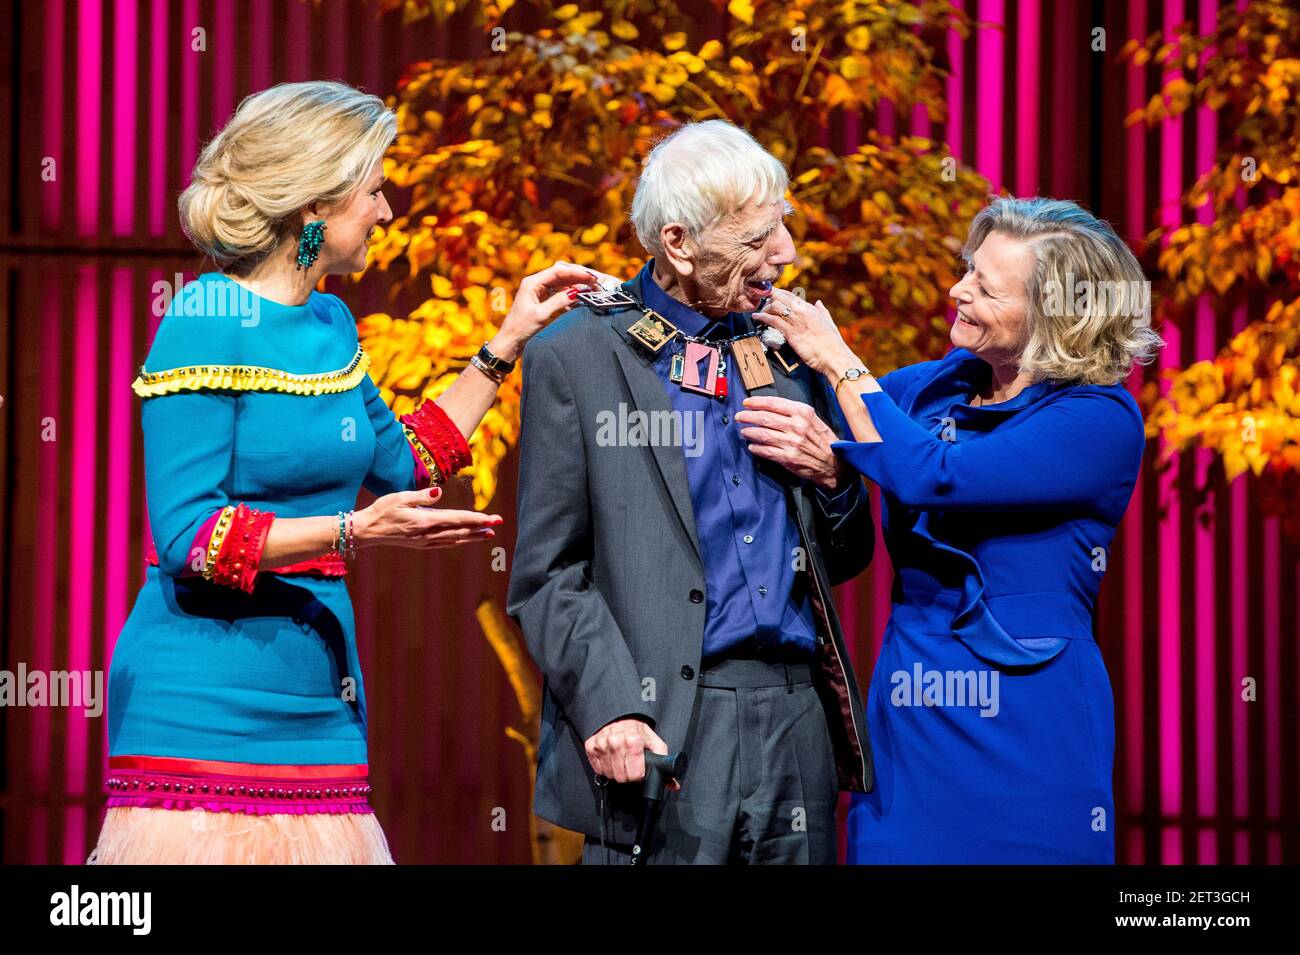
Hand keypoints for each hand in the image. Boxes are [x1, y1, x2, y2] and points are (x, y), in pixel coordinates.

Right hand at [353, 486, 502, 549]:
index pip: (457, 519)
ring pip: (456, 539)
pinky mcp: (421, 544)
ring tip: (489, 534)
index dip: (476, 519)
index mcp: (425, 521)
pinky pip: (446, 544)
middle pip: (461, 531)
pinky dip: (459, 541)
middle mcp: (428, 534)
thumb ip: (420, 496)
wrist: (367, 531)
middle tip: (499, 523)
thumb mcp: (399, 498)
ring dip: (473, 536)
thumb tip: (438, 492)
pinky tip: (466, 540)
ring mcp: (425, 541)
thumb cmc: (382, 510)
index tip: (491, 518)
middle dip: (481, 527)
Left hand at [489, 261, 610, 361]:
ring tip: (591, 289)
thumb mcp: (541, 315)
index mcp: (532, 283)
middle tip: (595, 281)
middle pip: (561, 275)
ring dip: (576, 286)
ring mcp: (539, 292)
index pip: (558, 271)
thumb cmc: (520, 329)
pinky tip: (579, 298)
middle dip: (578, 277)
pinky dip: (570, 295)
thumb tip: (576, 292)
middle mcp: (535, 284)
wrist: (510, 343)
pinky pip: (559, 294)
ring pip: (562, 284)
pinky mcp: (542, 301)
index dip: (576, 273)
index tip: (591, 277)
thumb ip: (559, 301)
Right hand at [585, 717, 680, 790]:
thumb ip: (664, 763)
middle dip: (628, 775)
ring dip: (616, 772)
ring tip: (621, 760)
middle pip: (621, 778)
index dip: (639, 775)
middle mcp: (615, 741)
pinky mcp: (590, 746)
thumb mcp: (654, 743)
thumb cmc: (638, 732)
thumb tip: (673, 785)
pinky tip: (611, 758)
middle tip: (630, 765)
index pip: (635, 775)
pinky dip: (605, 767)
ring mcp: (601, 744)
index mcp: (633, 740)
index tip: (640, 769)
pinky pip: (598, 770)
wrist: (620, 717)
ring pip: (609, 775)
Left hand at [735, 395, 842, 489]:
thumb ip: (793, 412)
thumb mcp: (812, 418)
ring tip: (744, 431)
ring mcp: (792, 443)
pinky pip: (767, 451)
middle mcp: (797, 426)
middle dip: (748, 416)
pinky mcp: (788, 458)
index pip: (774, 404)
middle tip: (740, 416)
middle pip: (765, 418)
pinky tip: (752, 446)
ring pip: (763, 434)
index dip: (757, 402)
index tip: (747, 403)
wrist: (834, 462)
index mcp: (803, 413)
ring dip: (750, 431)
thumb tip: (770, 408)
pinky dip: (756, 448)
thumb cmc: (822, 440)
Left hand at [753, 288, 857, 375]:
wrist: (834, 357)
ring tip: (760, 313)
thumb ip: (822, 311)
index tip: (770, 295)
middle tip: (762, 303)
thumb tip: (818, 303)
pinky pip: (774, 320)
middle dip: (768, 298)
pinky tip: (756, 318)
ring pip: (775, 306)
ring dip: (764, 308)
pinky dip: (762, 317)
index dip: (778, 293)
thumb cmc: (833, 343)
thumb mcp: (829, 323)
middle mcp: (803, 312)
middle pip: (781, 297)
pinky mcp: (792, 333)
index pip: (791, 295)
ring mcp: (797, 322)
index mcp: (811, 309)